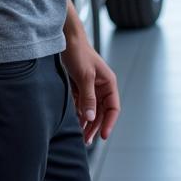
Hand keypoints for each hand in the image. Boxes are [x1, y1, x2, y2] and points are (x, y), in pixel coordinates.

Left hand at [62, 22, 120, 144]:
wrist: (67, 39)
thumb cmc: (79, 53)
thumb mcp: (84, 76)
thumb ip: (88, 97)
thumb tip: (90, 118)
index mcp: (108, 83)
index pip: (113, 108)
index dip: (109, 123)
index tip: (103, 136)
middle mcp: (102, 86)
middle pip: (102, 112)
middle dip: (96, 126)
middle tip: (87, 141)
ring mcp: (91, 87)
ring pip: (92, 110)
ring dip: (87, 122)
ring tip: (81, 135)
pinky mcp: (80, 87)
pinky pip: (82, 104)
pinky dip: (79, 114)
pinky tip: (75, 122)